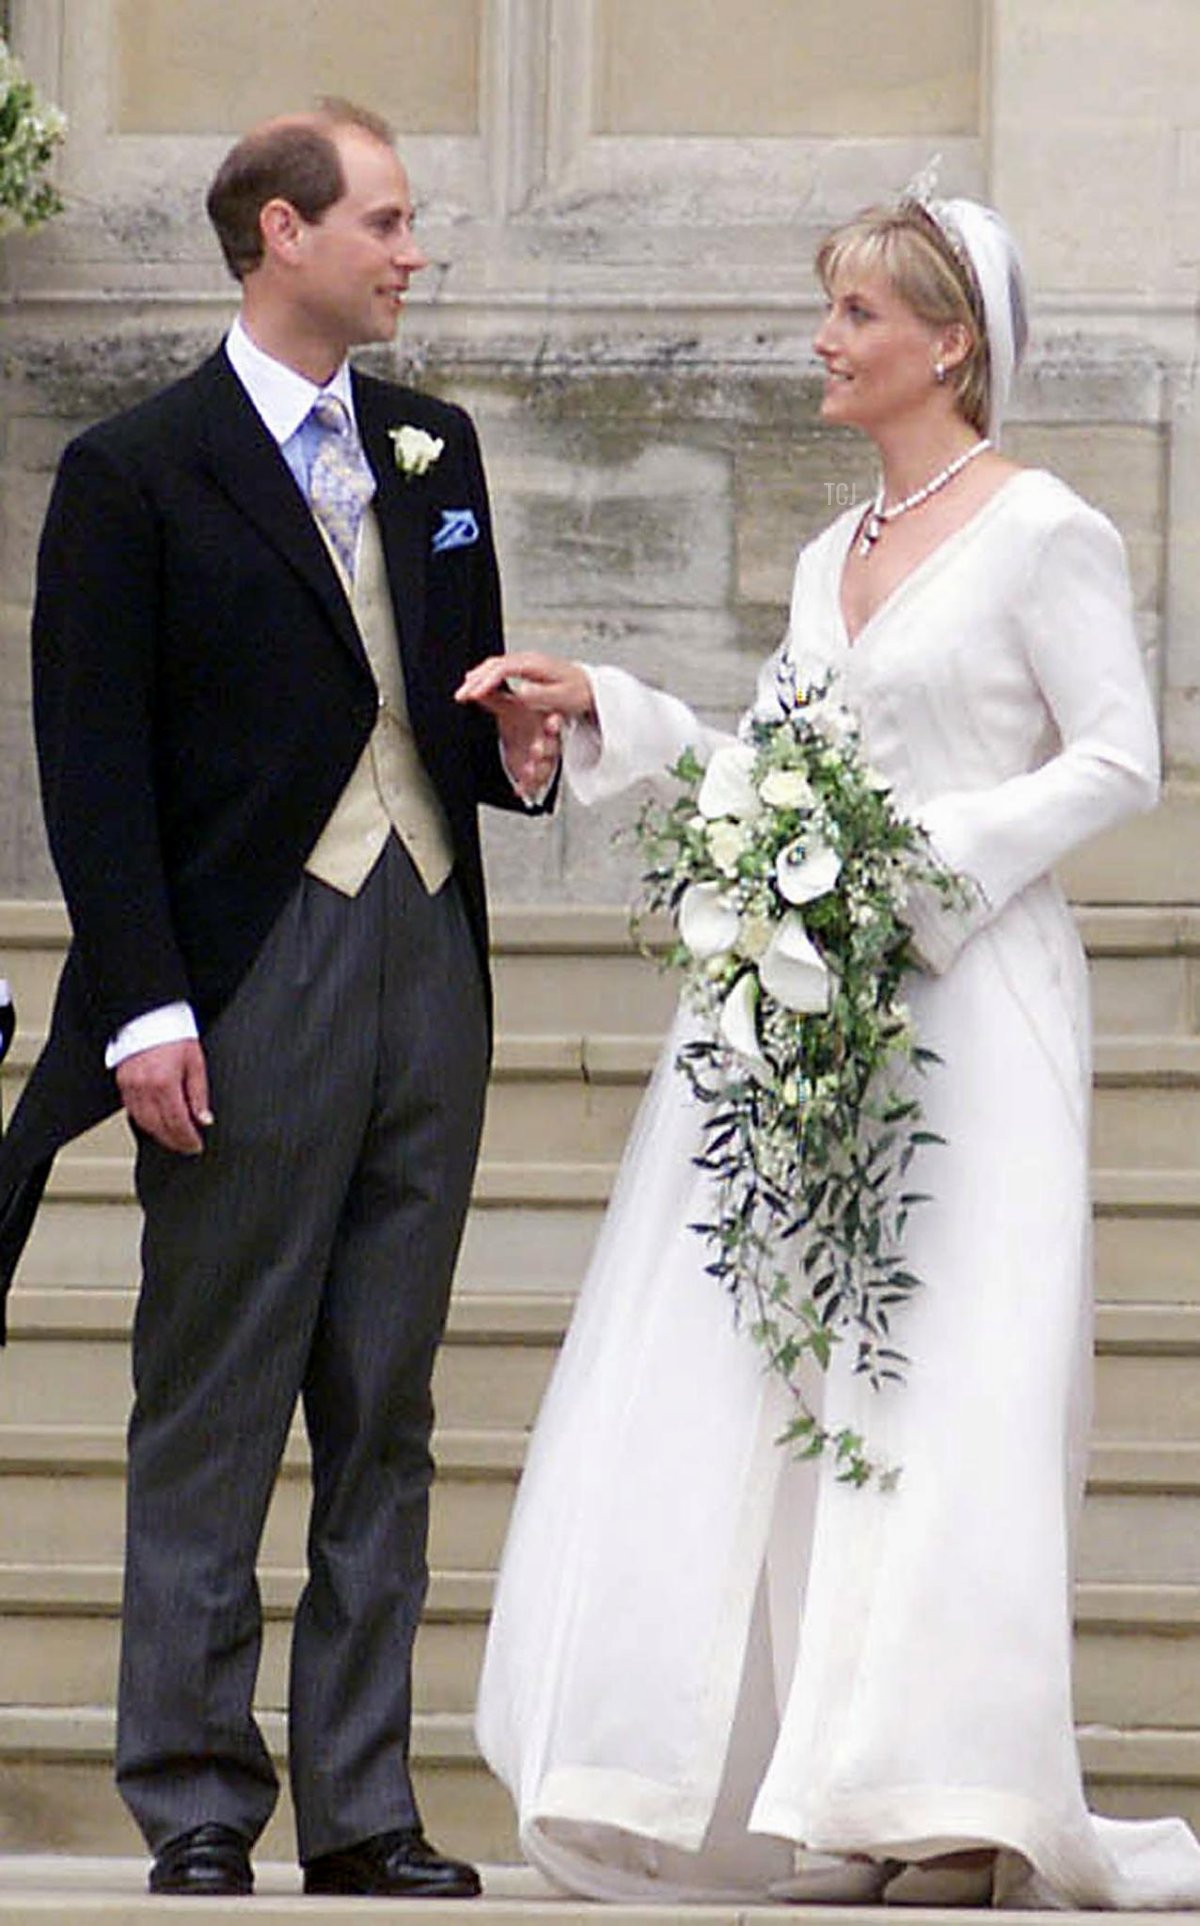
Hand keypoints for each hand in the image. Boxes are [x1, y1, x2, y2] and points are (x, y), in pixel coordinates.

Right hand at [116, 1039, 212, 1154]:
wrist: (150, 1014)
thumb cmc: (173, 1033)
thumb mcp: (195, 1062)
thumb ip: (199, 1094)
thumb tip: (203, 1119)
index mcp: (165, 1082)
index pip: (177, 1122)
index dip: (187, 1139)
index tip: (195, 1145)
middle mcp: (144, 1087)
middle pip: (158, 1127)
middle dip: (174, 1141)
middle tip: (186, 1146)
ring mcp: (129, 1086)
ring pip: (142, 1122)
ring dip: (159, 1134)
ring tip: (173, 1138)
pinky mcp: (121, 1082)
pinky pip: (132, 1110)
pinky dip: (145, 1121)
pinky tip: (156, 1123)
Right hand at [455, 652, 595, 721]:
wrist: (591, 687)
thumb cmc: (579, 692)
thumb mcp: (561, 697)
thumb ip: (539, 696)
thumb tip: (519, 693)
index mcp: (534, 665)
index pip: (501, 670)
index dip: (484, 682)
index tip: (471, 695)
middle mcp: (529, 660)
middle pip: (493, 665)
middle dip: (474, 679)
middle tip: (460, 695)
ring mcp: (527, 663)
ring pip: (495, 665)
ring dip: (478, 677)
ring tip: (464, 691)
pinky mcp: (527, 668)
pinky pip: (501, 669)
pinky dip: (487, 676)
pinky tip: (480, 684)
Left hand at [498, 702, 562, 801]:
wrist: (521, 740)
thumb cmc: (521, 720)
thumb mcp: (509, 707)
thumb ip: (494, 697)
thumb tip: (476, 687)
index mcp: (544, 722)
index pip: (553, 721)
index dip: (554, 723)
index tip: (551, 722)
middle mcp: (546, 741)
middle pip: (551, 746)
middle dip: (544, 748)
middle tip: (537, 750)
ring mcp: (542, 759)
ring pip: (545, 766)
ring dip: (537, 769)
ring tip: (529, 770)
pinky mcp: (534, 774)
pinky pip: (533, 783)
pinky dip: (527, 787)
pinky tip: (520, 790)